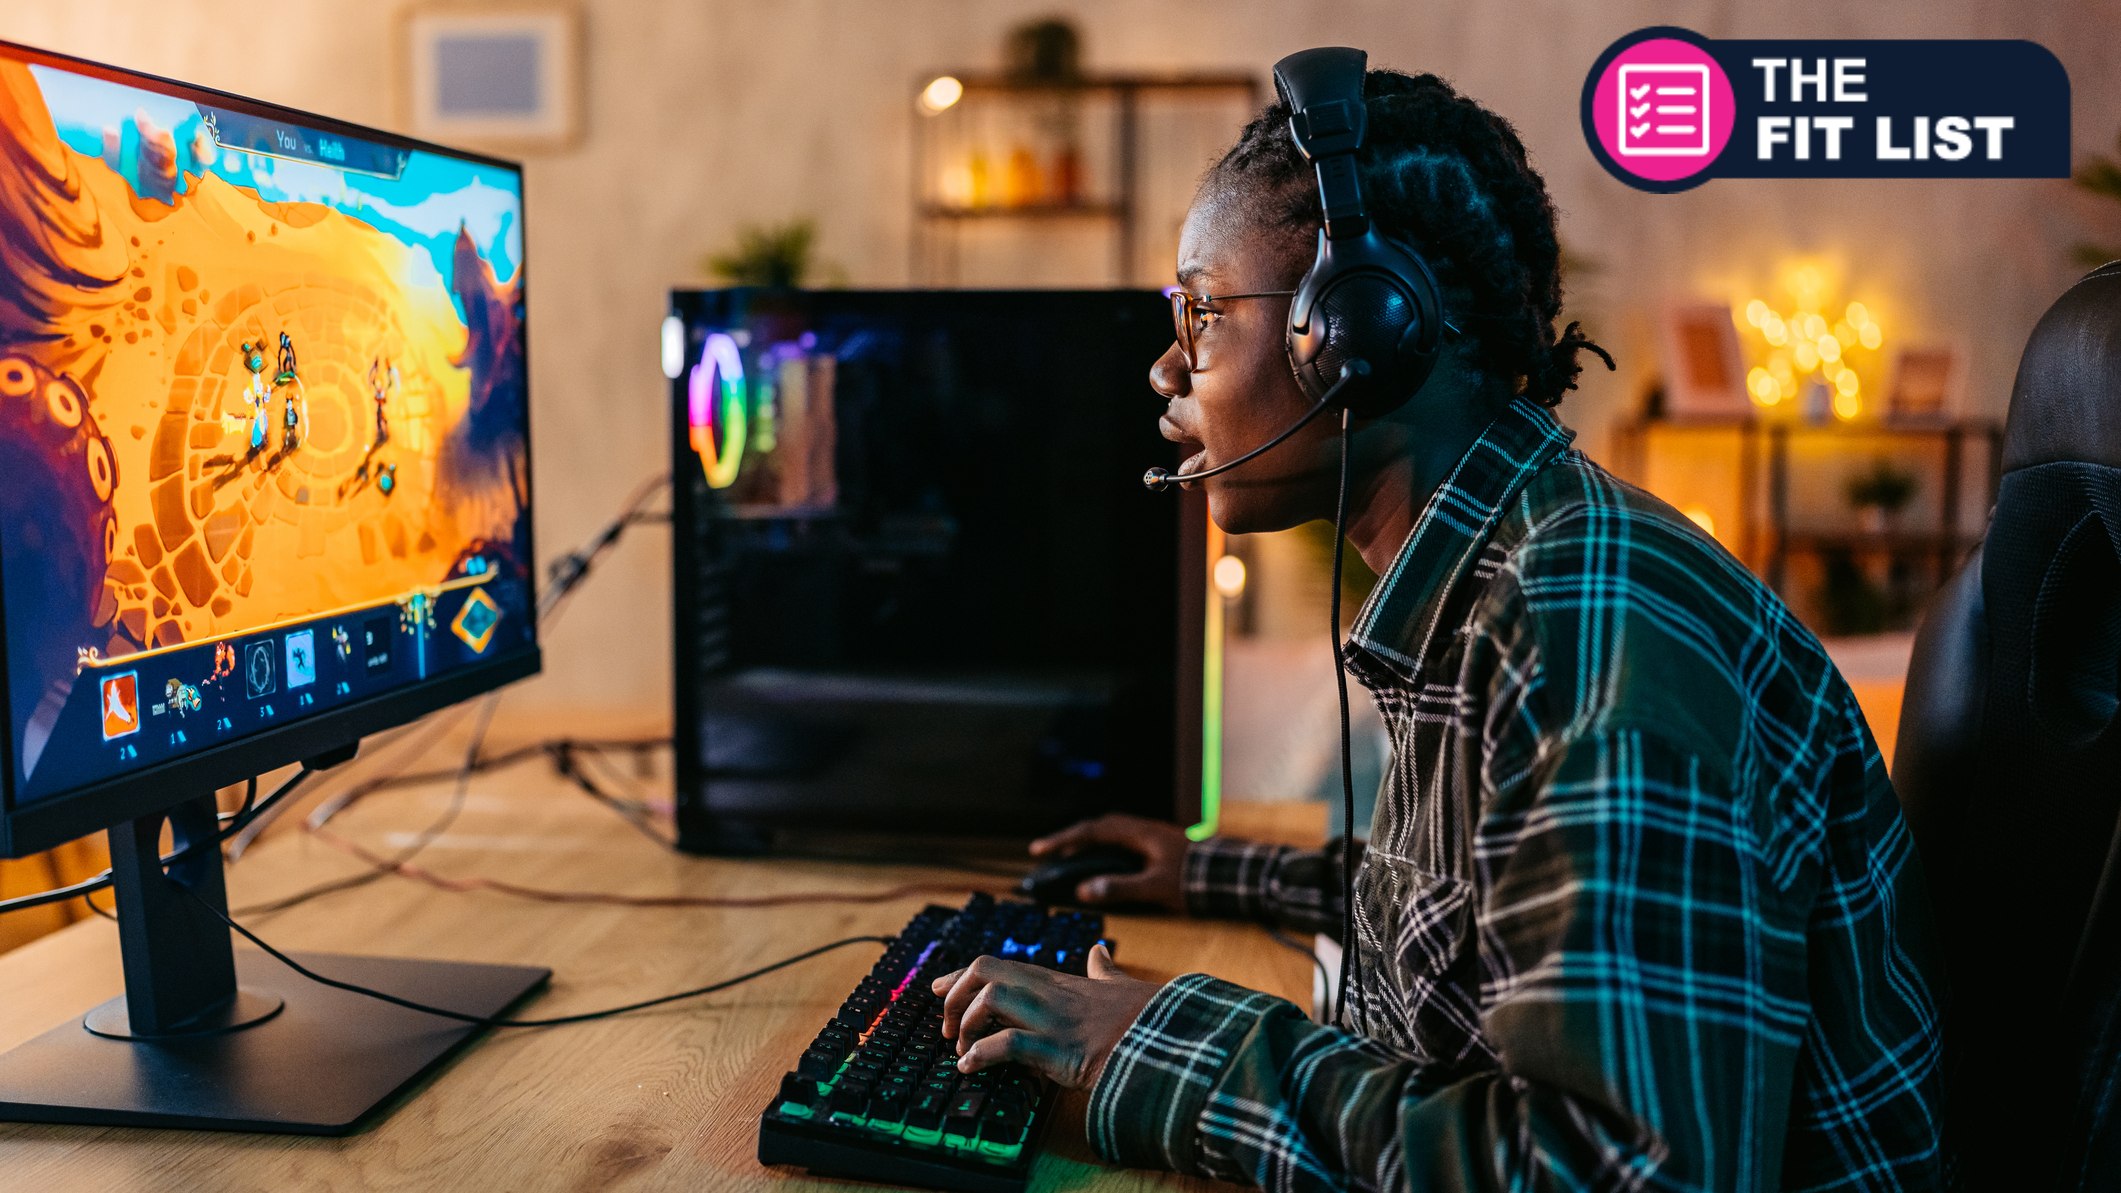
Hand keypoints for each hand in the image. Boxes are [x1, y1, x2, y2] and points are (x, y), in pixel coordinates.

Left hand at [930, 945, 1160, 1088]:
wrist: (1164, 1039)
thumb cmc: (1142, 1015)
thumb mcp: (1117, 984)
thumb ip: (1102, 969)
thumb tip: (1098, 951)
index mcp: (1055, 980)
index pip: (995, 965)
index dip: (960, 976)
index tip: (938, 989)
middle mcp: (1048, 993)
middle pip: (983, 970)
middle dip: (955, 995)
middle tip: (948, 1028)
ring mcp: (1051, 1019)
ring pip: (990, 999)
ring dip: (967, 1025)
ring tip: (962, 1051)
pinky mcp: (1058, 1049)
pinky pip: (1007, 1044)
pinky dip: (982, 1055)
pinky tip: (971, 1068)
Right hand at [1030, 814, 1189, 911]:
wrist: (1228, 873)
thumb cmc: (1193, 879)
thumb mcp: (1154, 886)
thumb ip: (1119, 887)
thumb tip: (1084, 890)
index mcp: (1138, 833)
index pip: (1091, 831)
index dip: (1062, 840)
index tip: (1038, 850)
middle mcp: (1143, 829)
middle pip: (1099, 827)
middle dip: (1072, 839)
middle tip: (1049, 853)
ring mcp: (1152, 836)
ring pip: (1111, 834)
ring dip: (1089, 843)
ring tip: (1070, 859)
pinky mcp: (1160, 846)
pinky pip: (1123, 842)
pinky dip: (1105, 850)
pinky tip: (1104, 865)